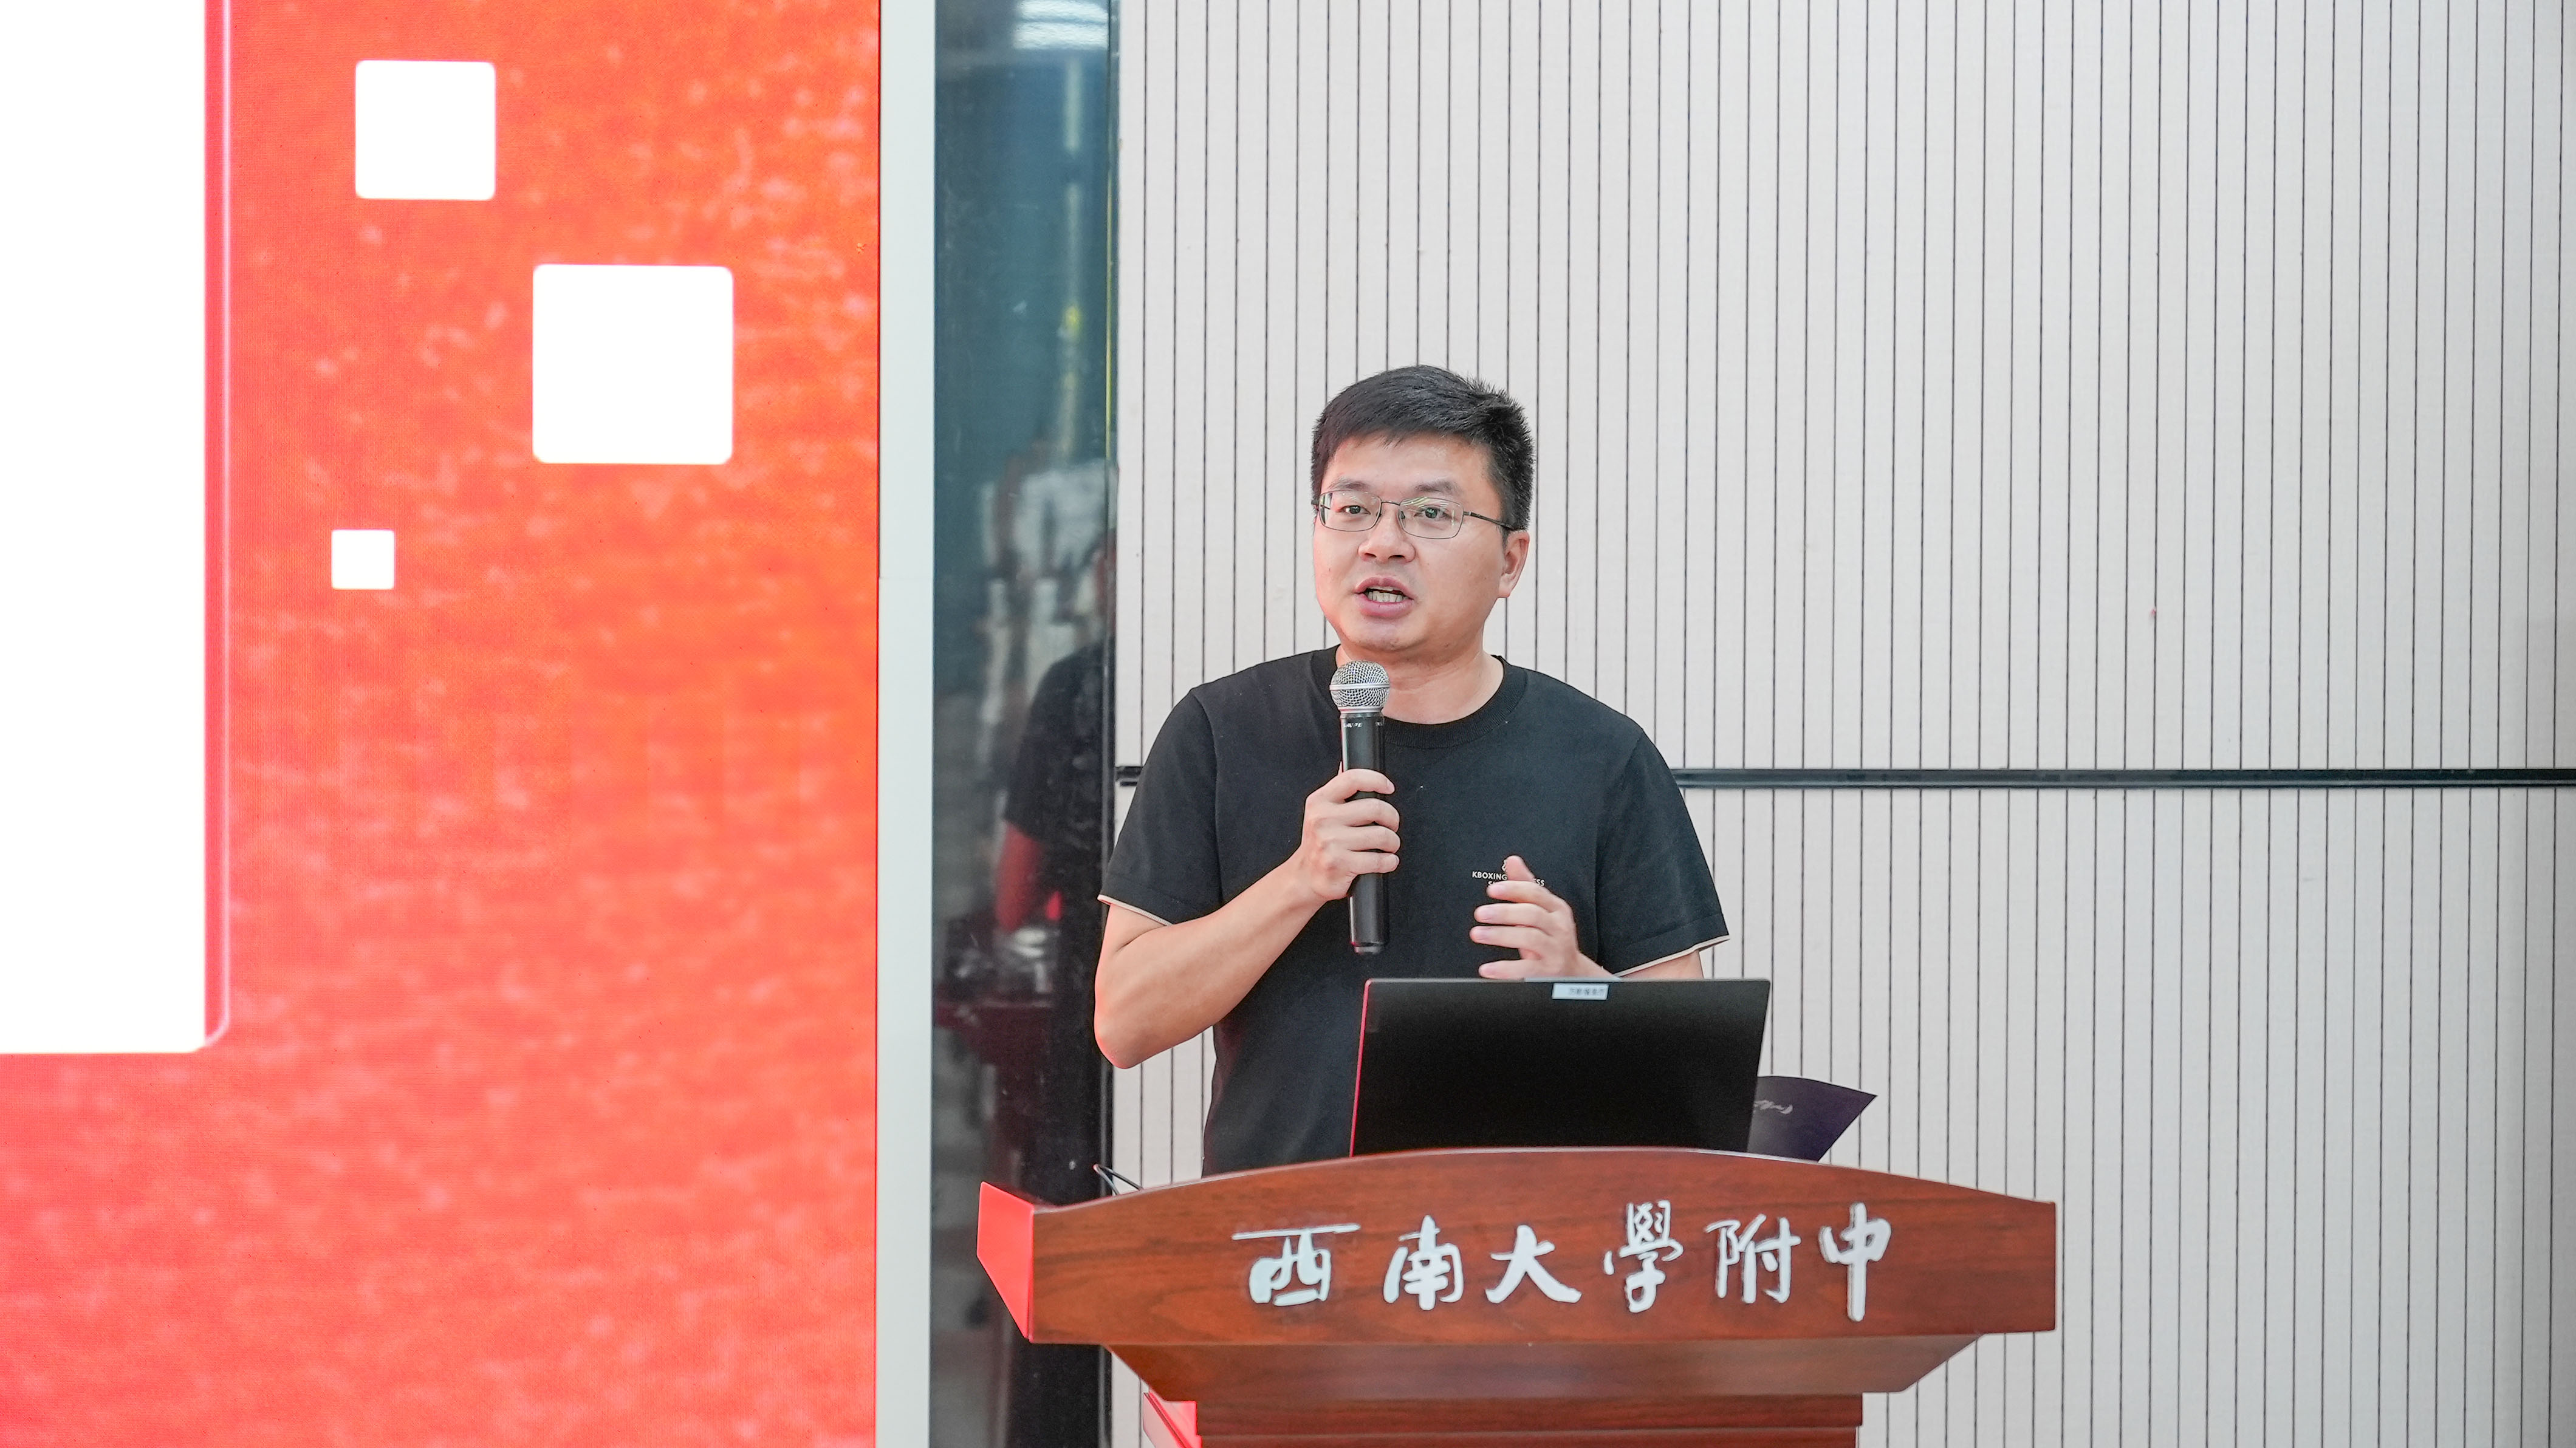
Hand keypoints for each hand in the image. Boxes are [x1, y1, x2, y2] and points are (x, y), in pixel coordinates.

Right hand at [1287, 768, 1399, 906]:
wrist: (1305, 877)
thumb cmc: (1319, 843)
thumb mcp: (1320, 812)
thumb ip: (1337, 790)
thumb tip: (1346, 764)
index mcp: (1319, 801)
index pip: (1353, 779)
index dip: (1377, 780)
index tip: (1388, 788)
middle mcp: (1323, 820)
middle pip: (1375, 808)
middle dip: (1392, 819)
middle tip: (1391, 826)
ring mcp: (1330, 843)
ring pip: (1381, 836)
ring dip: (1393, 842)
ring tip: (1388, 846)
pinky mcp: (1340, 864)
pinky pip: (1379, 860)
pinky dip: (1389, 861)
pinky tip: (1385, 860)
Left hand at [1473, 855, 1606, 977]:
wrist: (1572, 972)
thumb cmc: (1552, 938)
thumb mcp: (1543, 910)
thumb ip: (1525, 886)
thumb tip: (1512, 860)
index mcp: (1556, 909)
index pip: (1536, 894)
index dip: (1514, 889)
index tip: (1492, 890)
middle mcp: (1558, 928)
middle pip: (1532, 915)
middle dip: (1504, 912)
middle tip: (1480, 913)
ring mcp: (1555, 950)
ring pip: (1530, 938)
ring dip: (1501, 935)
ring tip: (1477, 934)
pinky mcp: (1548, 972)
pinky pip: (1526, 969)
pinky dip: (1505, 969)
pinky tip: (1487, 968)